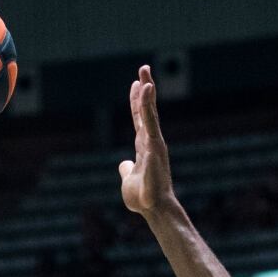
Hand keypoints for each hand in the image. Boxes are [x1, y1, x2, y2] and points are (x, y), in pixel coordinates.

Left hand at [119, 65, 176, 215]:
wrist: (153, 208)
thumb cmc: (143, 197)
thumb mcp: (128, 180)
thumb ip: (127, 169)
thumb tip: (123, 164)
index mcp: (144, 146)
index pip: (140, 118)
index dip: (137, 101)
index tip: (136, 83)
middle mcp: (151, 141)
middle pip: (147, 110)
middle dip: (145, 88)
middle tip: (144, 68)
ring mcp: (154, 144)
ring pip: (150, 115)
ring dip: (148, 96)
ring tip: (146, 78)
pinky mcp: (154, 149)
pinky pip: (150, 125)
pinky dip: (148, 110)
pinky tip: (147, 90)